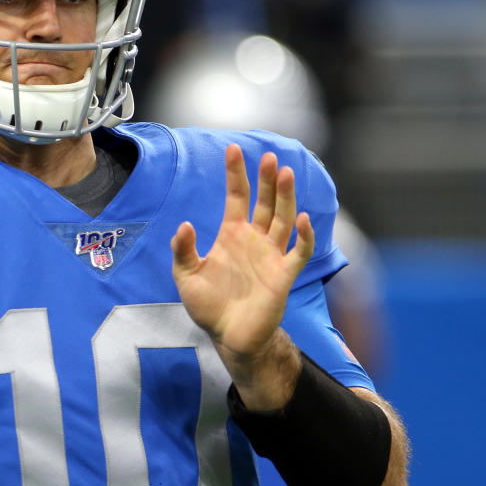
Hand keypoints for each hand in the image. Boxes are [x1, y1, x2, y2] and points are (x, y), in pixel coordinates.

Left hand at [170, 145, 314, 361]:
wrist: (229, 337)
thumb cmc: (208, 306)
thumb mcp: (186, 276)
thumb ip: (182, 251)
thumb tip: (184, 225)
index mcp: (232, 234)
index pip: (237, 197)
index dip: (236, 174)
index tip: (232, 149)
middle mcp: (254, 239)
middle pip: (265, 202)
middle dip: (267, 179)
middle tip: (269, 156)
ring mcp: (271, 255)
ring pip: (284, 219)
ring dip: (286, 197)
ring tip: (284, 174)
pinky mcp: (283, 275)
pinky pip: (298, 252)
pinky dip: (304, 236)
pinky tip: (304, 220)